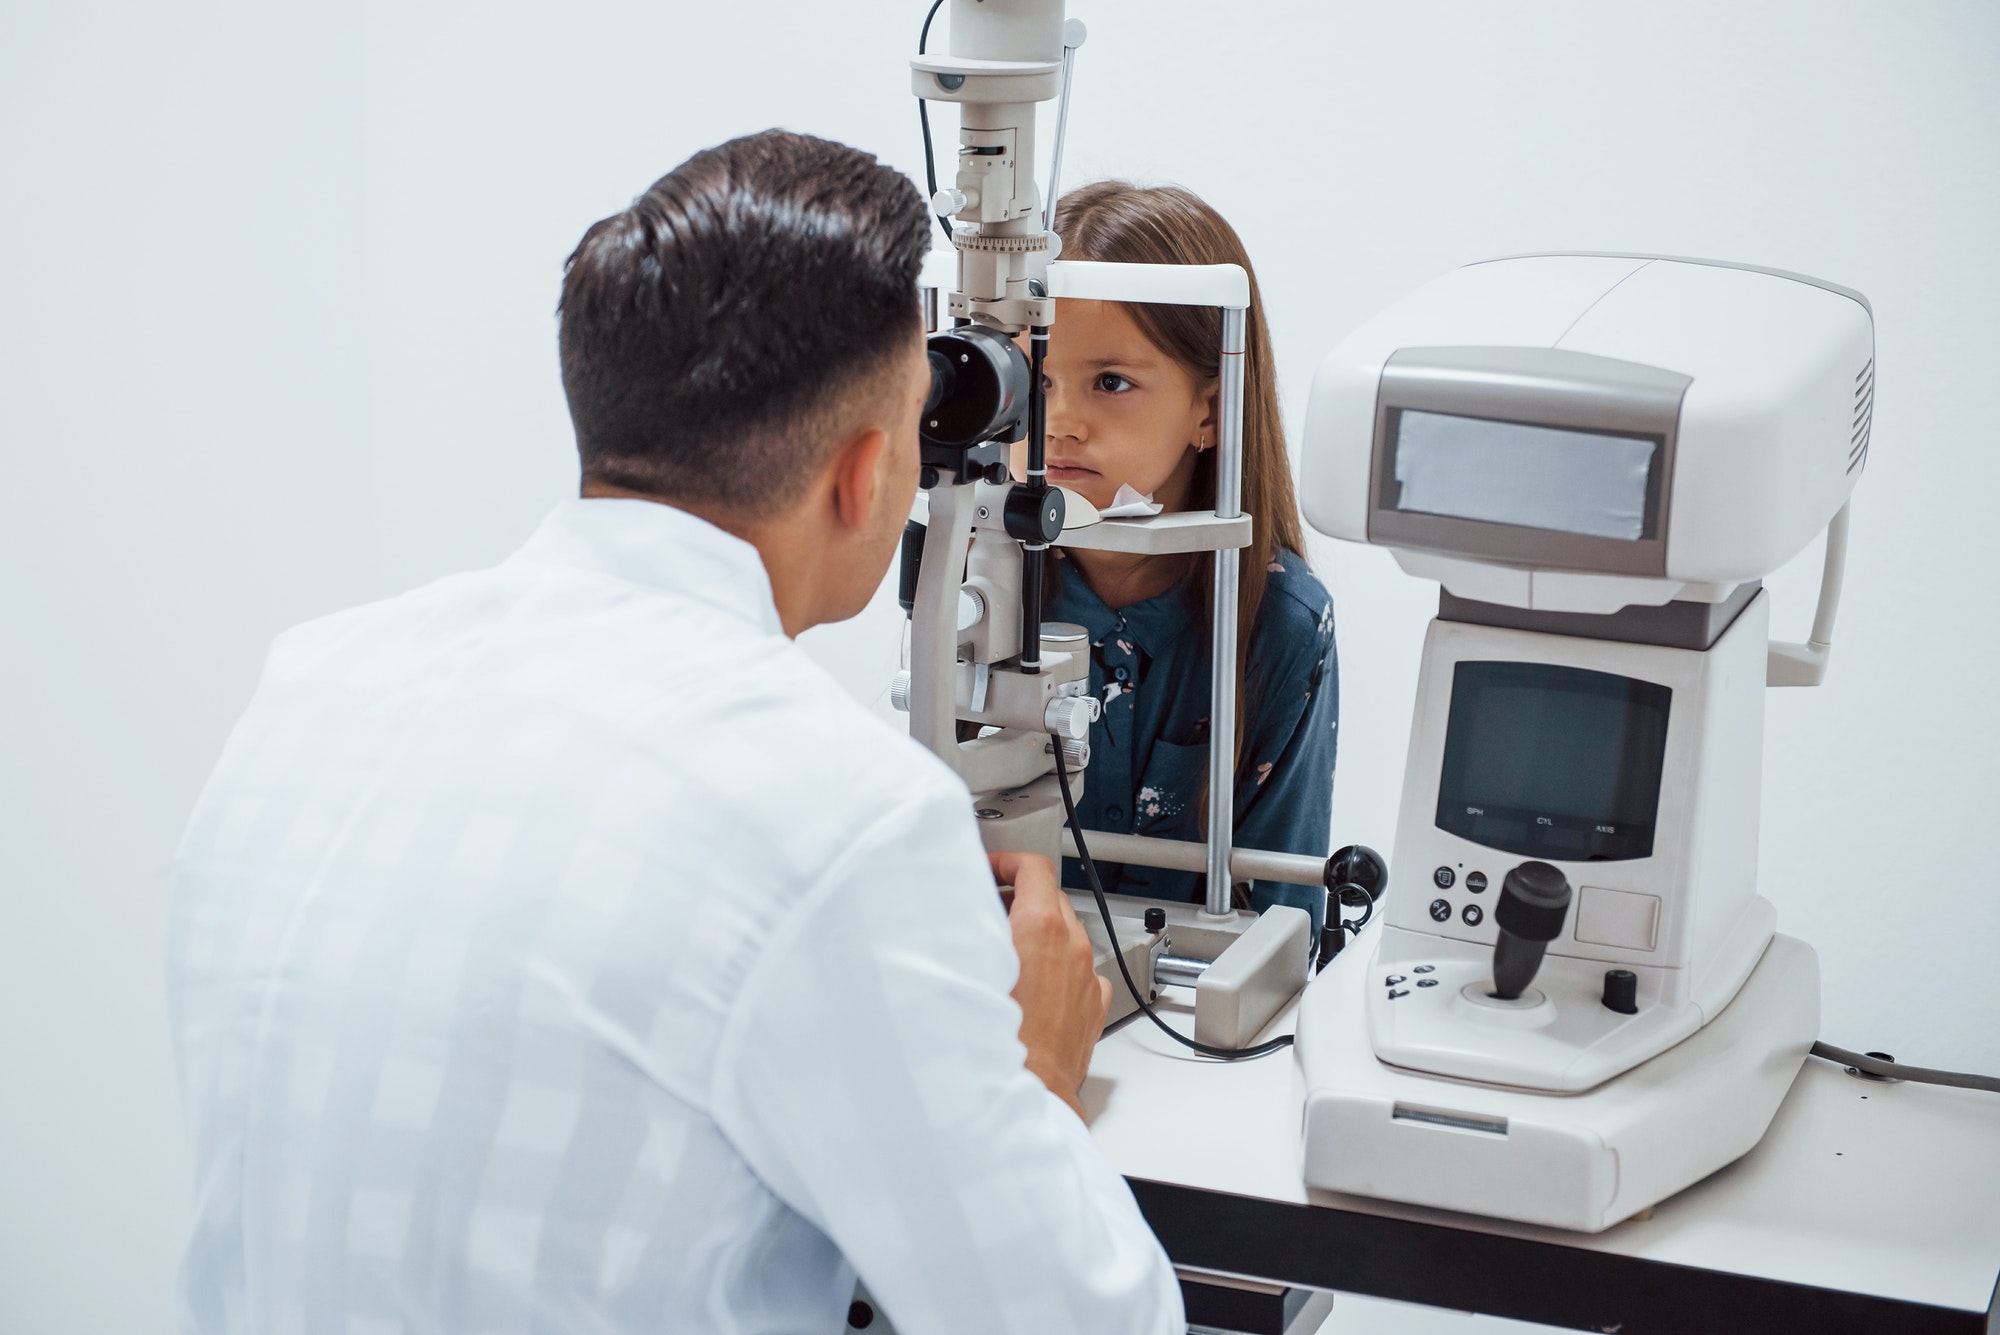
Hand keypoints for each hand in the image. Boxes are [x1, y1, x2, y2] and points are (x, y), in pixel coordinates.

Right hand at [989, 850, 1109, 1118]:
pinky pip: (1077, 969)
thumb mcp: (966, 972)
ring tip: (1007, 950)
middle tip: (988, 909)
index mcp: (1041, 929)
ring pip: (1066, 934)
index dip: (1009, 862)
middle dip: (1020, 897)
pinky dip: (1058, 966)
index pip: (1034, 867)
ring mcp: (1086, 975)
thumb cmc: (997, 1041)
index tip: (993, 869)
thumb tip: (950, 914)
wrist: (1029, 1092)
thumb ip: (964, 933)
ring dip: (1039, 933)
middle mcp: (1071, 947)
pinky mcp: (1093, 1004)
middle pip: (1051, 897)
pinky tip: (1032, 984)